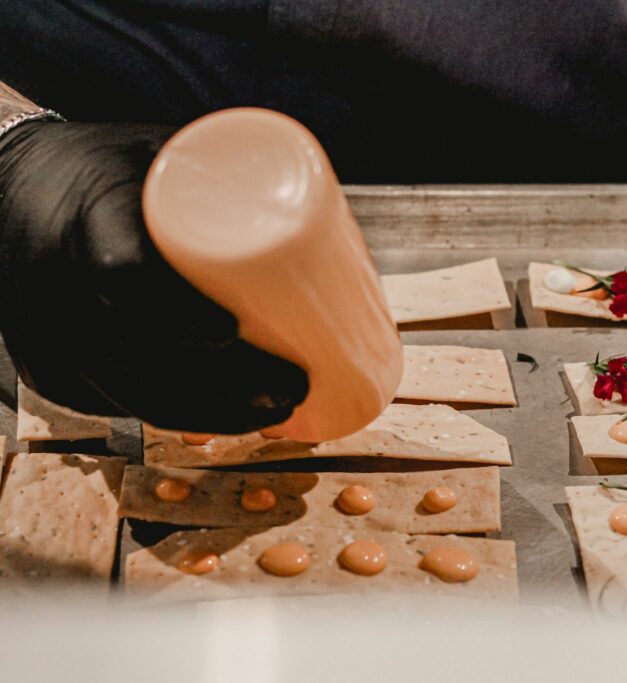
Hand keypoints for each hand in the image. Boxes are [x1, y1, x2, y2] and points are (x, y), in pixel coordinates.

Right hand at [0, 121, 308, 433]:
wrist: (10, 193)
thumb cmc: (103, 171)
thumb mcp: (157, 154)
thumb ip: (224, 184)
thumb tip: (323, 214)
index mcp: (89, 221)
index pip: (126, 277)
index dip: (181, 313)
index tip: (234, 329)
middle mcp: (59, 286)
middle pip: (143, 358)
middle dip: (226, 389)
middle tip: (294, 387)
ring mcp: (51, 337)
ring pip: (133, 396)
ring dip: (211, 417)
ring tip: (277, 413)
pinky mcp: (52, 370)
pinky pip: (115, 405)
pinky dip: (174, 417)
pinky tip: (222, 422)